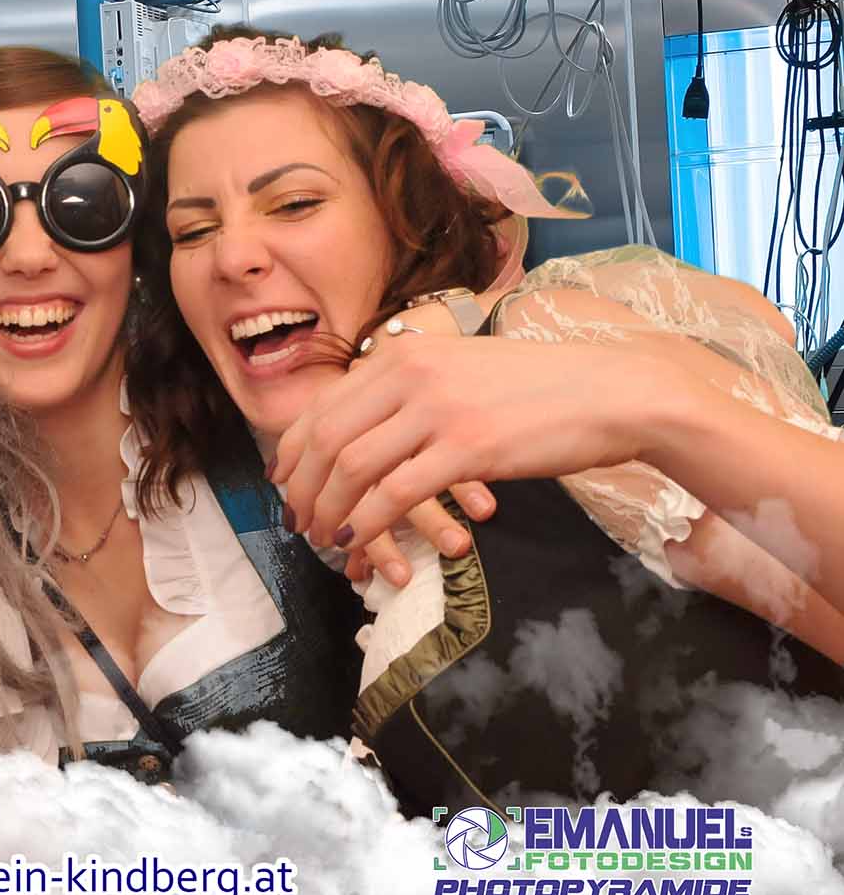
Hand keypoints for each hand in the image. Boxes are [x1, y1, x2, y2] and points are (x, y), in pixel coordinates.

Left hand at [272, 333, 651, 562]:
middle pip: (327, 439)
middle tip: (298, 523)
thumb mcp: (458, 370)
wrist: (611, 392)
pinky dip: (369, 523)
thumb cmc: (538, 388)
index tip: (283, 483)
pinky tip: (359, 542)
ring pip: (353, 468)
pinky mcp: (468, 447)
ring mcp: (438, 409)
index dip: (294, 451)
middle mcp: (410, 373)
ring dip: (330, 512)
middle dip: (303, 489)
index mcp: (403, 353)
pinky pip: (397, 493)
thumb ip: (408, 390)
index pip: (324, 406)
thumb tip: (362, 430)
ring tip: (326, 540)